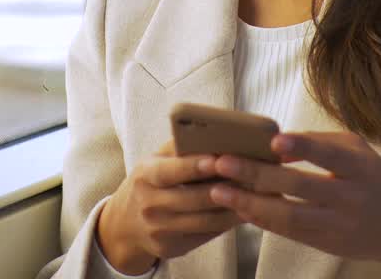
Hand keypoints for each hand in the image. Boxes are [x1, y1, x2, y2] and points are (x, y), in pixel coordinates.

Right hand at [96, 141, 241, 273]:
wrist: (124, 224)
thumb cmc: (149, 182)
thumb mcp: (155, 161)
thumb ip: (180, 147)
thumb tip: (214, 131)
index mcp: (145, 176)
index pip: (171, 171)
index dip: (196, 166)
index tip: (219, 159)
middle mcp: (149, 205)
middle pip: (194, 198)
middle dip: (226, 187)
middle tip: (253, 176)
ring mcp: (159, 230)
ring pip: (206, 220)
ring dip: (233, 207)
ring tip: (255, 193)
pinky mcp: (171, 248)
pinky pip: (207, 235)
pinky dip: (227, 223)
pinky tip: (243, 210)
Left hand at [207, 132, 380, 274]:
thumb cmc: (375, 178)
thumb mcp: (358, 150)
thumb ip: (320, 142)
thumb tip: (276, 142)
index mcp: (360, 167)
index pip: (330, 155)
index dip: (303, 148)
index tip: (274, 141)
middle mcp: (350, 197)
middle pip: (300, 187)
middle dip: (257, 175)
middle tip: (222, 163)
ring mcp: (337, 224)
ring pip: (289, 216)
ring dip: (250, 203)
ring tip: (220, 191)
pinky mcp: (326, 244)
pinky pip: (289, 232)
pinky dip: (262, 220)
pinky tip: (239, 208)